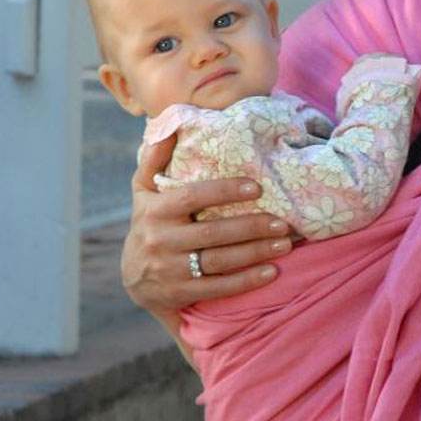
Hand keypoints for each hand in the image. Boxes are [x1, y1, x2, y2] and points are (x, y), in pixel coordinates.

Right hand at [121, 133, 294, 311]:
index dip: (224, 191)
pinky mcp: (180, 294)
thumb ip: (155, 159)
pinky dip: (247, 281)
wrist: (134, 276)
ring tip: (286, 244)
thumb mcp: (144, 191)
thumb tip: (167, 125)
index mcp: (155, 210)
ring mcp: (170, 270)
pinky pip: (218, 288)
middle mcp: (160, 240)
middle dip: (251, 227)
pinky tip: (272, 271)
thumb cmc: (150, 222)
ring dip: (256, 253)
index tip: (257, 187)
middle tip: (283, 222)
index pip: (192, 197)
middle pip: (212, 233)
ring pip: (219, 261)